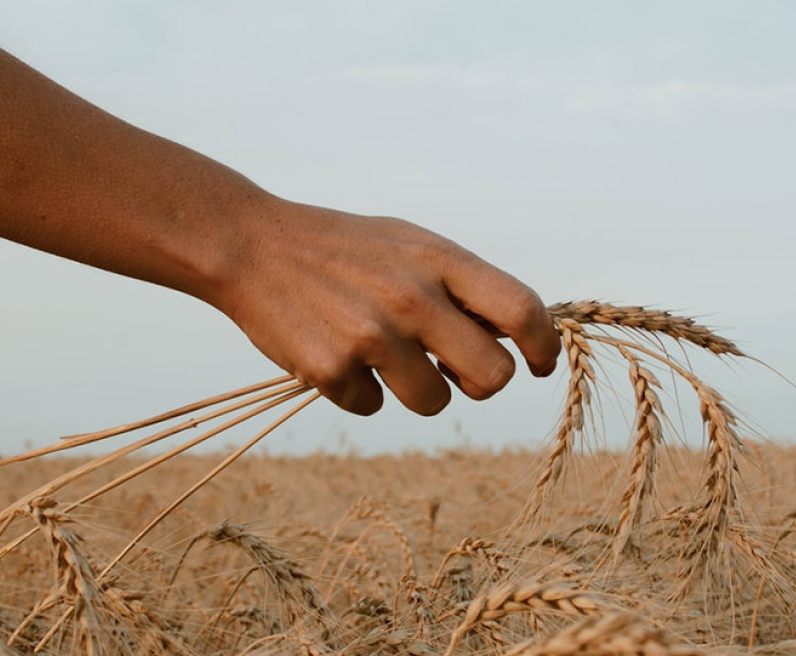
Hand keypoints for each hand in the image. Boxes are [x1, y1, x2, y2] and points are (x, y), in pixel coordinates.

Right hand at [200, 198, 560, 415]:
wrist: (251, 245)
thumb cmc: (342, 248)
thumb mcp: (408, 243)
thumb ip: (459, 285)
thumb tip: (511, 339)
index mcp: (438, 260)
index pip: (521, 310)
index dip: (543, 345)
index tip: (540, 363)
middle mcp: (412, 298)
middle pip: (492, 376)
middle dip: (479, 383)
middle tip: (454, 372)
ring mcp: (371, 336)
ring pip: (434, 402)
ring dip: (418, 391)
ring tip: (384, 357)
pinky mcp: (331, 370)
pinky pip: (373, 407)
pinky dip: (359, 392)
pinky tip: (335, 353)